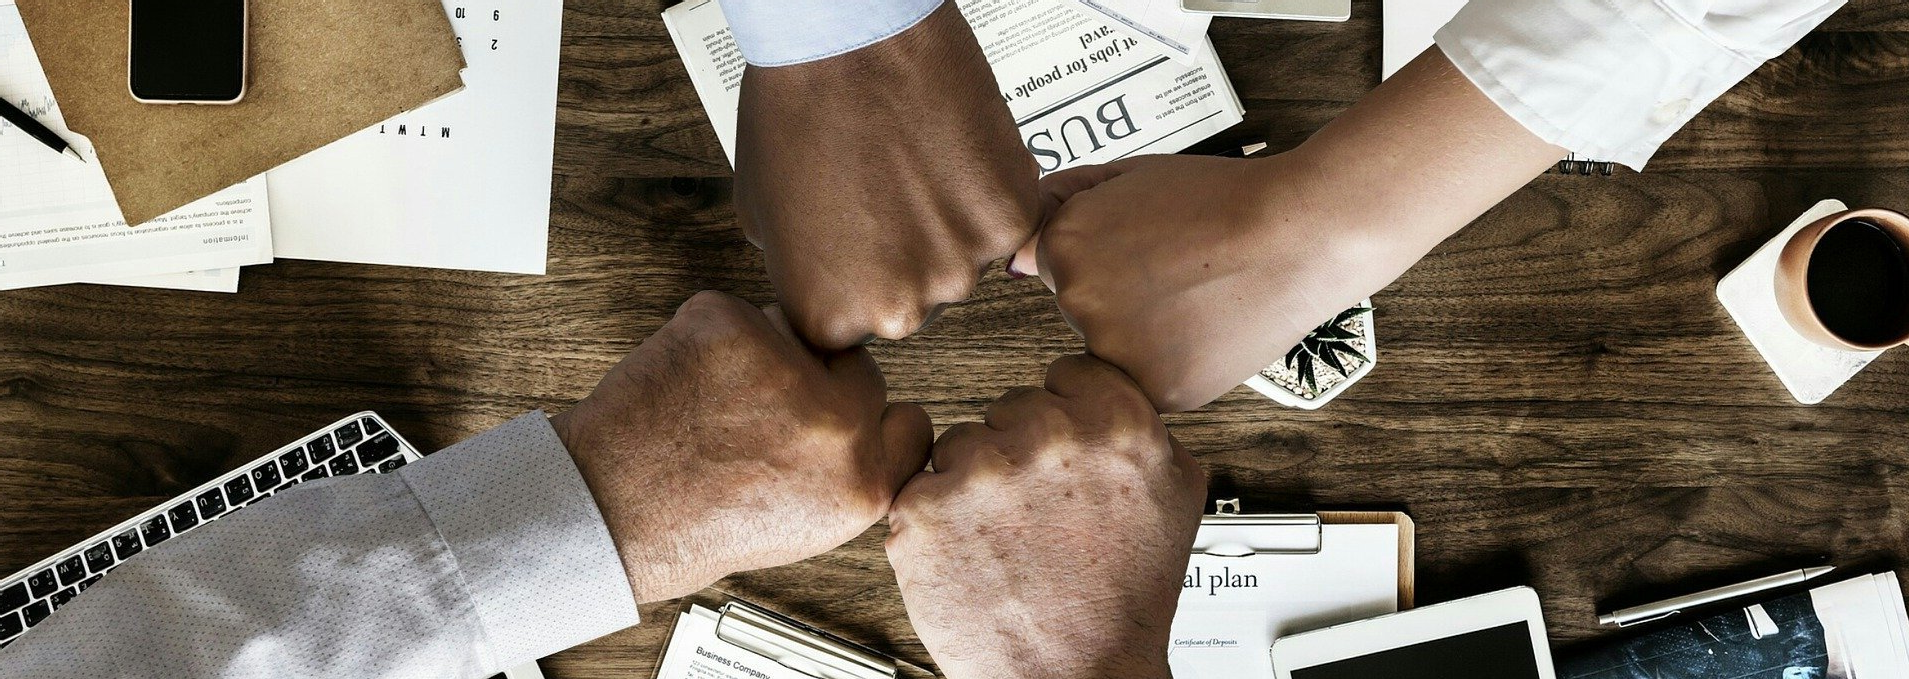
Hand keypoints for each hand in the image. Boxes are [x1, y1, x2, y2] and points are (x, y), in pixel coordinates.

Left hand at [549, 291, 932, 602]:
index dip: (870, 420)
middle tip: (761, 416)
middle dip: (818, 381)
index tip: (843, 421)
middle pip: (859, 369)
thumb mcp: (805, 527)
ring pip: (796, 333)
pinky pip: (739, 313)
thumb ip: (848, 472)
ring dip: (766, 355)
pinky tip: (690, 382)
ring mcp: (785, 371)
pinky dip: (713, 338)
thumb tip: (870, 417)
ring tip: (718, 406)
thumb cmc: (691, 528)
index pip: (911, 421)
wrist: (609, 511)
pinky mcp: (731, 328)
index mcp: (864, 485)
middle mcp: (835, 427)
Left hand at [734, 2, 1038, 349]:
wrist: (847, 40)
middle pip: (916, 299)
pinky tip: (951, 149)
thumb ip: (804, 268)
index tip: (856, 239)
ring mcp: (959, 269)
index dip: (856, 274)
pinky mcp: (1008, 221)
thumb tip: (832, 277)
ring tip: (916, 163)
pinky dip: (988, 190)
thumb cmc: (794, 111)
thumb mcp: (764, 215)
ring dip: (949, 224)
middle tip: (889, 192)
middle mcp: (898, 309)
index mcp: (830, 316)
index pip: (854, 324)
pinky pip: (1005, 221)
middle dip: (905, 254)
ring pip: (964, 260)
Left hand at [885, 355, 1204, 678]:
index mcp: (1117, 425)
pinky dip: (937, 519)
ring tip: (1007, 539)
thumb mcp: (1177, 502)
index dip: (1065, 415)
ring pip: (961, 444)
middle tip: (1039, 512)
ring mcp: (981, 472)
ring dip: (974, 483)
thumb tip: (1123, 404)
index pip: (1068, 374)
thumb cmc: (1123, 606)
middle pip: (1011, 407)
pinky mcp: (926, 509)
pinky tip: (972, 553)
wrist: (1075, 678)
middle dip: (1019, 452)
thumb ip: (1150, 435)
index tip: (1064, 452)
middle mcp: (1048, 438)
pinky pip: (919, 487)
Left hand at [1016, 50, 1565, 412]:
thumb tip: (1013, 250)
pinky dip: (1176, 362)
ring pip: (1116, 350)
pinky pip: (1149, 382)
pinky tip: (1210, 326)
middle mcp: (1076, 301)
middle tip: (1182, 269)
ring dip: (1146, 333)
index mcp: (1061, 246)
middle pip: (1083, 308)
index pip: (1053, 264)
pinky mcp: (1157, 390)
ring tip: (1202, 295)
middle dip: (1122, 294)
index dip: (1108, 252)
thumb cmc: (1223, 199)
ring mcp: (1115, 351)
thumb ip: (1063, 203)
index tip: (1149, 244)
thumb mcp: (1131, 176)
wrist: (1299, 233)